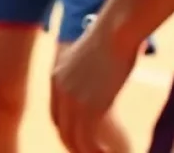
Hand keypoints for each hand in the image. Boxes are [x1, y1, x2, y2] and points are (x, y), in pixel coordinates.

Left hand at [51, 23, 138, 152]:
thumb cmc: (112, 36)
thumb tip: (98, 72)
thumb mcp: (91, 54)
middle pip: (63, 129)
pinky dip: (97, 152)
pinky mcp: (89, 108)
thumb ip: (87, 69)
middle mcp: (60, 89)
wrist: (116, 31)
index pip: (57, 114)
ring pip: (74, 140)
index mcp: (57, 75)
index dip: (68, 130)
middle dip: (75, 145)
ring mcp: (73, 100)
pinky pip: (88, 142)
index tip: (82, 140)